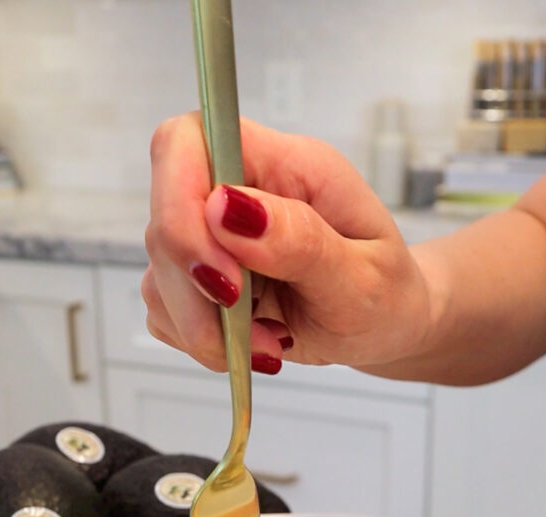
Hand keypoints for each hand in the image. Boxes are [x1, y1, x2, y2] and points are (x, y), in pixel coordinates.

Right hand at [142, 113, 431, 376]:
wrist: (386, 324)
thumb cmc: (386, 293)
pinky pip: (167, 312)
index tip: (227, 279)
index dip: (181, 205)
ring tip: (269, 345)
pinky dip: (202, 342)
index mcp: (283, 164)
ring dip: (205, 329)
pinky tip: (250, 344)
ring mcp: (212, 236)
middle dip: (200, 294)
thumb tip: (227, 207)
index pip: (187, 143)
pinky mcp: (200, 281)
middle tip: (260, 334)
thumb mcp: (363, 276)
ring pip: (160, 275)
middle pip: (164, 220)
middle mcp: (238, 190)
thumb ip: (301, 241)